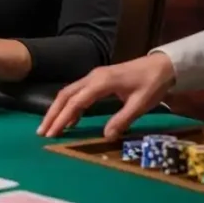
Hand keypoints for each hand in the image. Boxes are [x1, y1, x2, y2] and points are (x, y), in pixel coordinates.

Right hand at [37, 53, 175, 137]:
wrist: (161, 65)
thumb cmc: (152, 83)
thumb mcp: (140, 104)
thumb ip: (122, 120)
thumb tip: (106, 137)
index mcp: (101, 83)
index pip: (75, 102)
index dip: (62, 119)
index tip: (52, 134)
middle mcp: (93, 78)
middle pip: (65, 95)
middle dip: (52, 114)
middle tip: (42, 132)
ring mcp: (94, 77)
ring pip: (69, 93)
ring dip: (58, 110)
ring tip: (50, 128)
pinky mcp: (98, 80)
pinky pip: (78, 93)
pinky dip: (70, 106)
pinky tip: (70, 120)